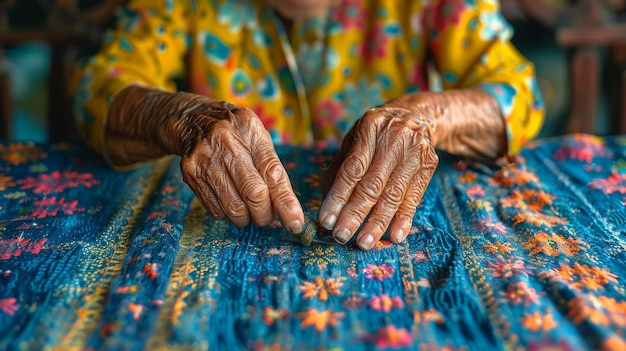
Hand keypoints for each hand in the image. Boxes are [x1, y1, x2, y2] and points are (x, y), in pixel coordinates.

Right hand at [106, 87, 303, 232]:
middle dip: (265, 214)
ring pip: (234, 208)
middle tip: (267, 215)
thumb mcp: (258, 138)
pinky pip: (216, 210)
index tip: (295, 223)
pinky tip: (231, 201)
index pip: (273, 173)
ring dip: (247, 218)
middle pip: (254, 194)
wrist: (192, 120)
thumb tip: (288, 209)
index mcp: (250, 131)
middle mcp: (226, 143)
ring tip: (249, 209)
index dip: (286, 202)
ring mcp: (205, 159)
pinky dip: (229, 214)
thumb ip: (273, 169)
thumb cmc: (236, 133)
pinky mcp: (191, 174)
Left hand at [318, 106, 437, 249]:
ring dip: (378, 222)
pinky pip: (414, 197)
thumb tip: (326, 201)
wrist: (417, 116)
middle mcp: (394, 138)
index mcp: (370, 127)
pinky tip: (395, 235)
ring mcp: (415, 151)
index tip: (326, 221)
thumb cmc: (376, 133)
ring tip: (364, 243)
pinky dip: (404, 218)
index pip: (352, 169)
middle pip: (372, 184)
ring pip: (394, 194)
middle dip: (355, 214)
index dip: (338, 197)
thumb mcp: (355, 138)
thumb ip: (340, 167)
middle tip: (341, 236)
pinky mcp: (429, 165)